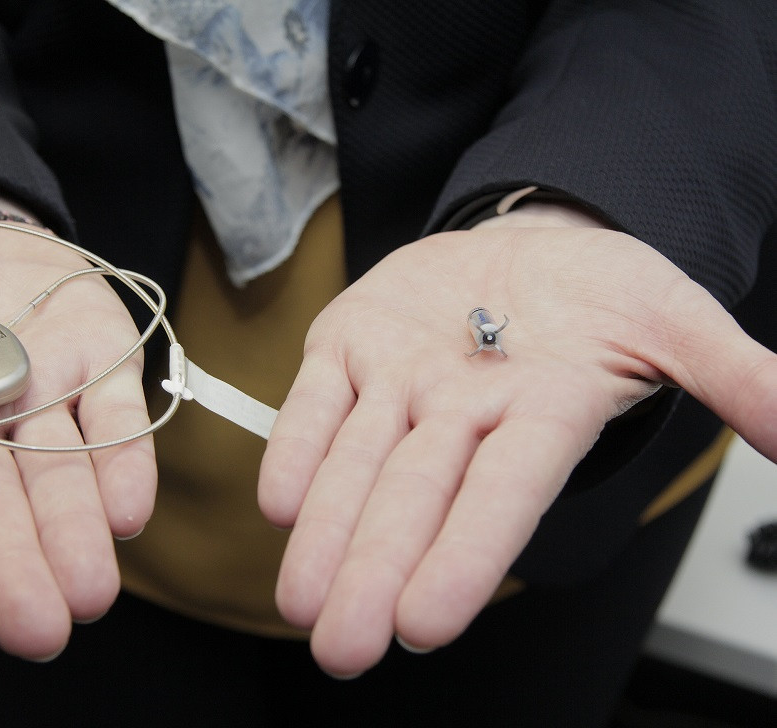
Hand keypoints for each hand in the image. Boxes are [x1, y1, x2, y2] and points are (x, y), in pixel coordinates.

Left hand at [258, 204, 776, 676]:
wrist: (526, 245)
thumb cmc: (595, 293)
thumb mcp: (672, 317)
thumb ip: (730, 374)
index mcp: (539, 413)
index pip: (503, 495)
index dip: (466, 554)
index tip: (428, 624)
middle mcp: (462, 411)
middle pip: (416, 498)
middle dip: (376, 571)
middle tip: (344, 647)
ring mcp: (399, 379)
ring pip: (357, 462)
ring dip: (326, 529)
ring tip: (301, 599)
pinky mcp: (350, 344)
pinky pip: (316, 399)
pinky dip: (297, 445)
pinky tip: (278, 502)